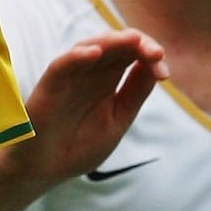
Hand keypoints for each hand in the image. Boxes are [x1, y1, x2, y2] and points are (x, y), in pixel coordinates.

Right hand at [0, 28, 167, 190]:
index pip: (131, 54)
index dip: (149, 56)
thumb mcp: (118, 120)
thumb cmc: (79, 146)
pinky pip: (61, 65)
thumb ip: (135, 93)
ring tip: (131, 40)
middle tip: (156, 54)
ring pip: (89, 47)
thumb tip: (156, 67)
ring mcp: (70, 78)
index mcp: (108, 80)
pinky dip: (76, 57)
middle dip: (137, 44)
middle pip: (114, 45)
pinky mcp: (49, 87)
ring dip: (112, 42)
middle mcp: (89, 73)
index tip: (164, 74)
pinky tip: (94, 53)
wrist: (46, 170)